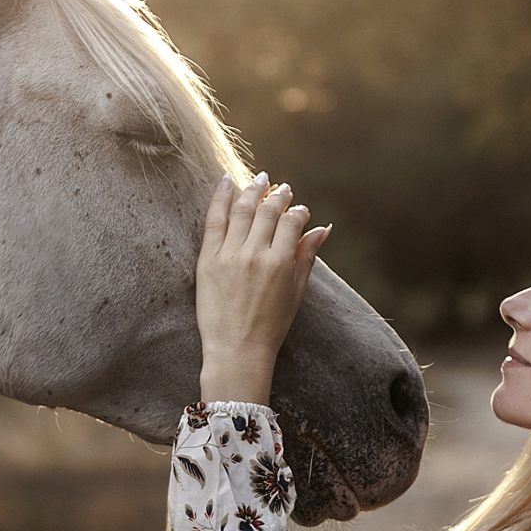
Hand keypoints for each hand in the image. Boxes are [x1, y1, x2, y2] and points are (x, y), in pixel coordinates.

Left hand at [196, 172, 330, 404]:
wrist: (236, 350)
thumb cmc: (270, 326)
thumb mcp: (296, 292)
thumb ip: (306, 257)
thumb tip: (323, 229)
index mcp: (280, 263)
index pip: (292, 222)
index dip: (297, 211)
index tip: (299, 209)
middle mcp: (255, 254)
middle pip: (268, 211)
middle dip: (277, 195)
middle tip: (281, 187)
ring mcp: (229, 255)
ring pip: (242, 209)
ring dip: (252, 190)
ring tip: (260, 180)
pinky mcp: (208, 259)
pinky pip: (214, 219)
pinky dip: (220, 197)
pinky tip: (226, 181)